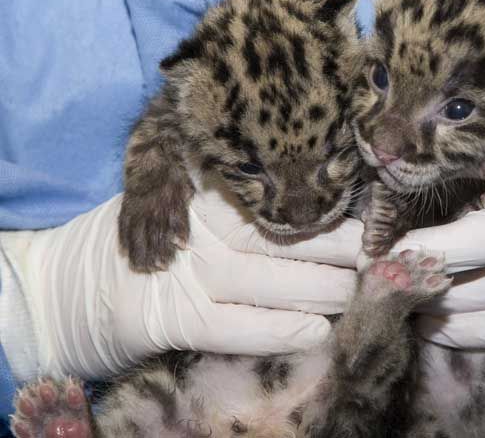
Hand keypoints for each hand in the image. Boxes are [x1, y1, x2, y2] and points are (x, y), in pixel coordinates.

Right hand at [14, 187, 356, 379]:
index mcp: (197, 187)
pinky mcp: (167, 320)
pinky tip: (316, 330)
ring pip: (260, 278)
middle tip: (378, 252)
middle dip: (331, 244)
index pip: (268, 189)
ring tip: (359, 290)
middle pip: (272, 232)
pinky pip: (231, 327)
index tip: (367, 211)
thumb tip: (321, 200)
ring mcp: (178, 272)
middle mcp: (191, 226)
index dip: (320, 200)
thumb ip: (239, 197)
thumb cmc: (154, 243)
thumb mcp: (189, 205)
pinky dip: (275, 329)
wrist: (75, 290)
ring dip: (317, 287)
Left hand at [389, 105, 484, 346]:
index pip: (480, 241)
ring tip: (398, 305)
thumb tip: (422, 165)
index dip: (425, 250)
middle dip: (424, 288)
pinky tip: (438, 327)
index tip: (382, 253)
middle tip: (377, 282)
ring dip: (442, 317)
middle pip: (482, 288)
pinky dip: (474, 335)